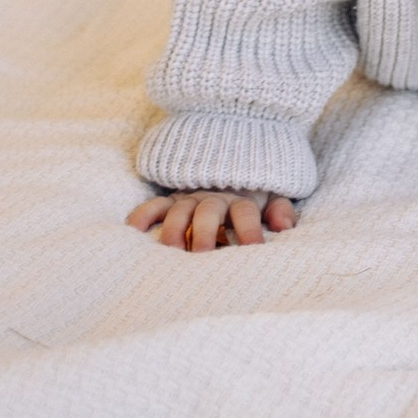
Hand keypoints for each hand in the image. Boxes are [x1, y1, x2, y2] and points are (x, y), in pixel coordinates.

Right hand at [126, 190, 297, 250]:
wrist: (229, 163)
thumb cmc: (252, 193)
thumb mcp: (272, 198)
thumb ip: (280, 210)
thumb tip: (284, 226)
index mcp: (240, 200)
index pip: (245, 213)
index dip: (250, 229)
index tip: (254, 250)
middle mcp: (214, 199)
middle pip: (209, 212)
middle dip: (206, 232)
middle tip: (203, 254)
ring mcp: (190, 199)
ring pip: (180, 211)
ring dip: (175, 229)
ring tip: (172, 250)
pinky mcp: (171, 201)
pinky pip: (154, 206)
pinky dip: (143, 215)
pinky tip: (134, 230)